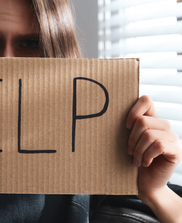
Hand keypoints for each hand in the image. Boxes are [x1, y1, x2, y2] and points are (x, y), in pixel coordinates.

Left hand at [126, 95, 181, 210]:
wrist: (147, 184)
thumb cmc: (134, 161)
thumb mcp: (129, 141)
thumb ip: (128, 127)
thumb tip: (109, 115)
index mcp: (152, 120)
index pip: (146, 100)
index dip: (133, 111)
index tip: (126, 126)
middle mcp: (164, 126)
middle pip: (142, 121)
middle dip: (131, 139)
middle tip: (130, 152)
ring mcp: (172, 138)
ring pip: (149, 134)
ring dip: (138, 150)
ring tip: (136, 160)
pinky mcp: (176, 150)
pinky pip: (159, 146)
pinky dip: (147, 155)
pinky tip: (145, 163)